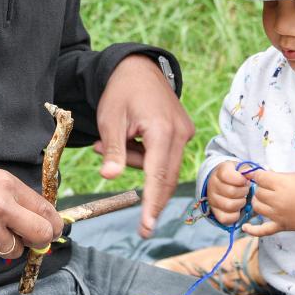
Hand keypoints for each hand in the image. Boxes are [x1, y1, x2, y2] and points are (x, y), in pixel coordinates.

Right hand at [0, 165, 63, 269]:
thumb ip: (12, 197)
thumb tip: (39, 218)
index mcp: (5, 186)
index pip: (45, 210)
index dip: (53, 224)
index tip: (54, 230)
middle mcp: (0, 209)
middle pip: (39, 235)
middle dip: (38, 241)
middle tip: (27, 241)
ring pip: (12, 251)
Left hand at [92, 54, 194, 237]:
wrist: (138, 67)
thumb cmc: (121, 92)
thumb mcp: (110, 120)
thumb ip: (113, 151)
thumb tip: (108, 177)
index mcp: (161, 130)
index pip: (158, 175)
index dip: (152, 204)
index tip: (147, 227)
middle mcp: (180, 133)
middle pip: (165, 176)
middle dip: (144, 188)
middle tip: (128, 199)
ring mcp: (185, 132)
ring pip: (163, 167)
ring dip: (136, 163)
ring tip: (109, 142)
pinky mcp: (183, 131)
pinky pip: (165, 155)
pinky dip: (145, 155)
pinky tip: (129, 137)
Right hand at [206, 161, 250, 225]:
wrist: (223, 182)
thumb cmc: (235, 175)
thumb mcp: (240, 168)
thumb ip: (246, 170)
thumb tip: (251, 175)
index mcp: (219, 172)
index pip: (227, 175)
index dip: (240, 180)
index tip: (244, 180)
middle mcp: (212, 185)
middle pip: (231, 192)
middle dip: (244, 192)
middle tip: (245, 190)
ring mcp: (212, 199)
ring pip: (230, 205)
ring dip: (241, 203)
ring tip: (242, 198)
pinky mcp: (215, 212)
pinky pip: (226, 218)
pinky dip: (235, 215)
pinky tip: (237, 208)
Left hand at [243, 170, 294, 237]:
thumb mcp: (294, 176)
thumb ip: (276, 175)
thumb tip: (260, 174)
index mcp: (281, 184)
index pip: (259, 177)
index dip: (257, 175)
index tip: (259, 175)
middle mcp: (277, 200)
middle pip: (257, 192)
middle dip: (261, 188)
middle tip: (269, 187)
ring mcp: (278, 214)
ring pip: (256, 206)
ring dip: (258, 201)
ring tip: (265, 199)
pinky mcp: (280, 226)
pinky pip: (262, 230)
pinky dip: (252, 230)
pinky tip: (245, 227)